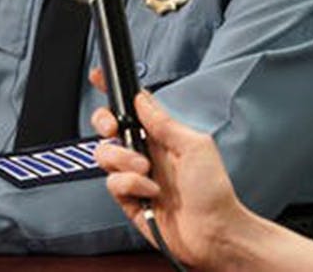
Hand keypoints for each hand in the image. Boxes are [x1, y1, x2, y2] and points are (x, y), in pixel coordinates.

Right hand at [90, 82, 245, 270]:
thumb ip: (164, 122)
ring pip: (105, 153)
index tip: (97, 78)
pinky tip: (150, 192)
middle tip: (115, 129)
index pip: (131, 106)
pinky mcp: (128, 198)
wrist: (214, 233)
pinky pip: (112, 183)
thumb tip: (141, 100)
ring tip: (146, 170)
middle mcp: (144, 152)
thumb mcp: (195, 145)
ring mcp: (134, 175)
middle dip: (104, 122)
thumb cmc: (214, 192)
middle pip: (107, 126)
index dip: (112, 91)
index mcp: (160, 135)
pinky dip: (130, 185)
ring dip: (123, 159)